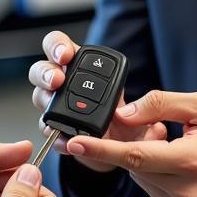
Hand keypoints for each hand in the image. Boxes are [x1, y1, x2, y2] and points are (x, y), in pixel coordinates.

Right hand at [29, 31, 166, 173]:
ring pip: (39, 96)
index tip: (67, 55)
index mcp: (82, 67)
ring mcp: (57, 106)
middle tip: (58, 80)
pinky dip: (54, 133)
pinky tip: (64, 137)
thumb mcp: (140, 114)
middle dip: (46, 72)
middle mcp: (64, 83)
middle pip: (41, 68)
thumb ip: (148, 117)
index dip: (58, 46)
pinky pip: (49, 130)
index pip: (60, 45)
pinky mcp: (57, 130)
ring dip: (45, 98)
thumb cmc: (126, 122)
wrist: (117, 151)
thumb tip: (157, 126)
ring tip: (56, 107)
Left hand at [67, 91, 196, 196]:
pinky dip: (156, 172)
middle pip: (135, 165)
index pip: (134, 156)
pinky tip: (177, 160)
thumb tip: (127, 112)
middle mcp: (184, 192)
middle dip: (129, 143)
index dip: (100, 149)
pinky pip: (154, 190)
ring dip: (144, 158)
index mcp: (190, 162)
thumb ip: (162, 104)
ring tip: (171, 140)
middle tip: (147, 123)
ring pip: (142, 178)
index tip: (74, 143)